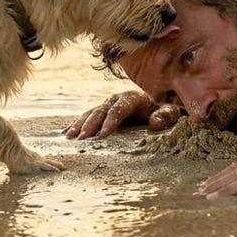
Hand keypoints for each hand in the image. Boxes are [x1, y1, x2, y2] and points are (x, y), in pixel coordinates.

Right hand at [63, 90, 180, 138]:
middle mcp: (117, 99)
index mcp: (132, 98)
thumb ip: (166, 116)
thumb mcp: (170, 113)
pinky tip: (66, 133)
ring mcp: (107, 105)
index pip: (119, 108)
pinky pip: (86, 117)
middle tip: (83, 139)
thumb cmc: (163, 113)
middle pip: (101, 111)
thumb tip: (156, 122)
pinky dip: (76, 124)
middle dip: (91, 124)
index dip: (110, 121)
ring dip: (80, 124)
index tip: (103, 135)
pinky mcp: (101, 112)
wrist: (156, 109)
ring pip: (91, 113)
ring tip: (71, 137)